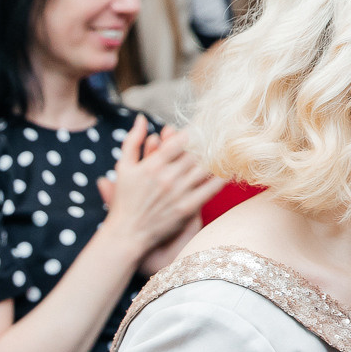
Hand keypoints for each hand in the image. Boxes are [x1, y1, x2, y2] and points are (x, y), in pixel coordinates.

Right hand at [97, 117, 225, 259]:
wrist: (128, 233)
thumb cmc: (124, 200)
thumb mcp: (123, 167)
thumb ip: (132, 141)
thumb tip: (141, 118)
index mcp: (151, 165)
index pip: (179, 141)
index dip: (192, 133)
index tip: (200, 128)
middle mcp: (167, 177)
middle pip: (195, 153)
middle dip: (206, 143)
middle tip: (219, 135)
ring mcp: (179, 193)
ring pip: (205, 168)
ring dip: (216, 157)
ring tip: (225, 149)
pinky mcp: (188, 207)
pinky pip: (211, 188)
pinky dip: (221, 177)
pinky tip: (227, 170)